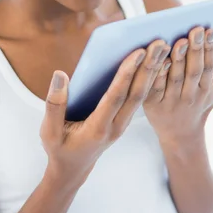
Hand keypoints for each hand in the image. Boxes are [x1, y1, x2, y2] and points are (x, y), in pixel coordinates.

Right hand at [40, 40, 168, 185]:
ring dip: (153, 70)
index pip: (116, 97)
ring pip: (142, 94)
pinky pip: (139, 97)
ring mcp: (122, 123)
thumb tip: (60, 75)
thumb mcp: (49, 131)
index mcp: (98, 128)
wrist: (73, 169)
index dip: (127, 74)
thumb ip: (54, 104)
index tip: (138, 52)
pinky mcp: (123, 119)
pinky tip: (157, 62)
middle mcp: (116, 126)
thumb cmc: (59, 148)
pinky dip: (149, 79)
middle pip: (136, 94)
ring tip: (163, 47)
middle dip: (149, 67)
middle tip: (160, 43)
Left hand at [143, 27, 212, 142]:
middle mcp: (190, 97)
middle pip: (193, 71)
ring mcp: (171, 102)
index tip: (210, 30)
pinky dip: (157, 73)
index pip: (209, 66)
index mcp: (206, 90)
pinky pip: (155, 87)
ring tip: (180, 41)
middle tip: (196, 30)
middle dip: (196, 49)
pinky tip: (159, 59)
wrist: (180, 134)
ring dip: (177, 59)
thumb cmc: (200, 103)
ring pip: (175, 78)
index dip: (210, 48)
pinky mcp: (152, 104)